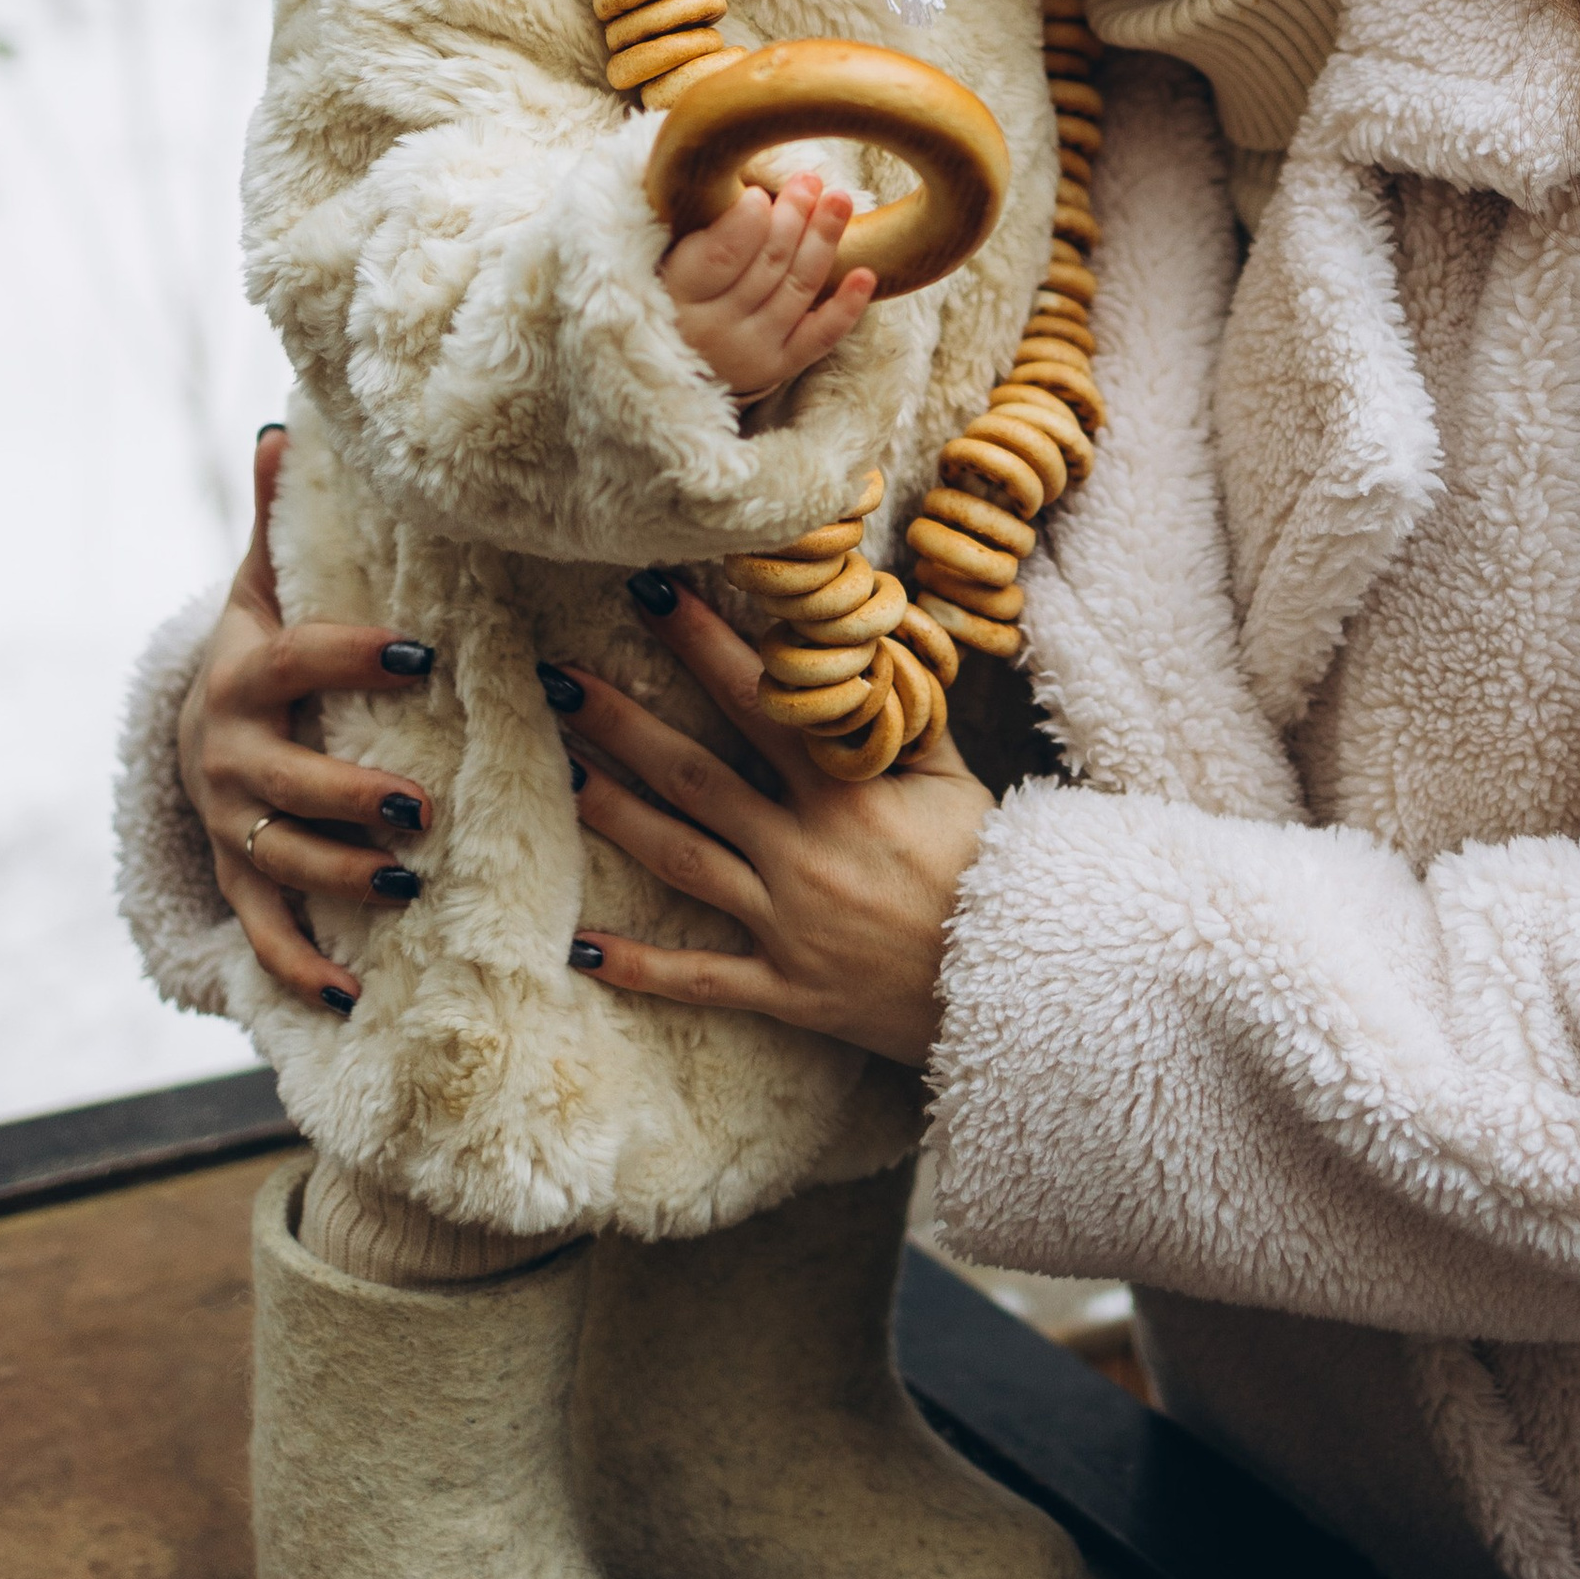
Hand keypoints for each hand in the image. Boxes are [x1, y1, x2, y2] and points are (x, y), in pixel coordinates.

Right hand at [176, 426, 441, 1014]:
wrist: (193, 729)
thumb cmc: (258, 649)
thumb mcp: (262, 584)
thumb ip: (279, 519)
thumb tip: (284, 424)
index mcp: (243, 675)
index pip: (297, 661)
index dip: (352, 656)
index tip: (424, 652)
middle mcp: (226, 756)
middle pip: (283, 781)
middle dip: (348, 795)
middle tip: (422, 803)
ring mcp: (229, 825)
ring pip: (276, 859)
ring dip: (338, 877)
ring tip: (406, 884)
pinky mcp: (237, 880)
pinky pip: (263, 932)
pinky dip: (300, 967)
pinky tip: (351, 995)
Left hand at [557, 572, 994, 1072]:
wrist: (1018, 981)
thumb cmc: (990, 867)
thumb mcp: (956, 779)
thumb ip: (905, 716)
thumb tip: (869, 645)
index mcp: (846, 790)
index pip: (756, 698)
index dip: (699, 641)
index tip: (649, 591)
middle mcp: (802, 848)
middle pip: (693, 773)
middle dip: (623, 721)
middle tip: (561, 676)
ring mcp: (787, 921)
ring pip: (681, 858)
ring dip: (615, 813)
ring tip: (563, 771)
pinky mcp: (784, 987)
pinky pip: (701, 976)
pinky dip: (640, 966)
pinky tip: (581, 947)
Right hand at [659, 169, 876, 405]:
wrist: (681, 359)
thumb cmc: (684, 287)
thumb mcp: (674, 255)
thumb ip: (706, 225)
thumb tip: (756, 187)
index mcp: (680, 291)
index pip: (719, 256)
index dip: (745, 224)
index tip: (760, 193)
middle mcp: (714, 327)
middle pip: (767, 264)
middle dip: (794, 216)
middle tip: (810, 180)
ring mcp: (750, 350)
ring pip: (797, 288)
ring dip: (823, 240)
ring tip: (839, 200)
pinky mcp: (780, 365)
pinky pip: (819, 336)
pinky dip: (846, 307)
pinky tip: (865, 274)